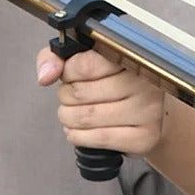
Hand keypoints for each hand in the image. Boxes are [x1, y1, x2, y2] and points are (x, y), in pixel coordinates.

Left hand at [36, 46, 165, 156]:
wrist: (143, 111)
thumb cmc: (112, 82)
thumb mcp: (83, 60)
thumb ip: (57, 58)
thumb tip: (46, 75)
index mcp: (130, 56)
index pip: (85, 65)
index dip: (68, 72)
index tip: (71, 74)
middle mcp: (144, 82)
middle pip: (80, 93)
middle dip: (66, 97)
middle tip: (72, 96)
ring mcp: (147, 111)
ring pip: (85, 117)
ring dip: (68, 118)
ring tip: (74, 113)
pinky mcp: (144, 138)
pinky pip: (98, 139)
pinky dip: (79, 137)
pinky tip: (82, 130)